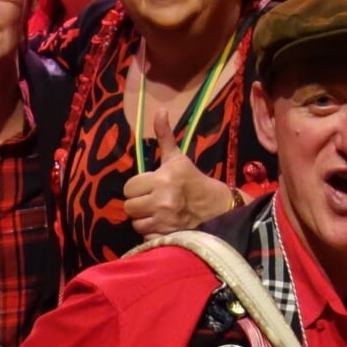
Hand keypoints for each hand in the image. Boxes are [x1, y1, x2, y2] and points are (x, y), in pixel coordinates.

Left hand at [123, 109, 235, 237]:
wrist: (217, 207)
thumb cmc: (193, 180)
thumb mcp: (178, 158)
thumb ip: (164, 136)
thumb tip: (160, 110)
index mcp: (162, 179)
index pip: (129, 188)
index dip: (137, 187)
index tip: (148, 187)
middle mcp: (162, 201)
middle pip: (129, 207)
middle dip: (138, 204)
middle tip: (151, 200)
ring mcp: (164, 221)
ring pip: (136, 223)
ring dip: (143, 219)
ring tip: (156, 213)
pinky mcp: (167, 236)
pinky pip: (146, 236)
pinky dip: (151, 232)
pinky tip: (161, 225)